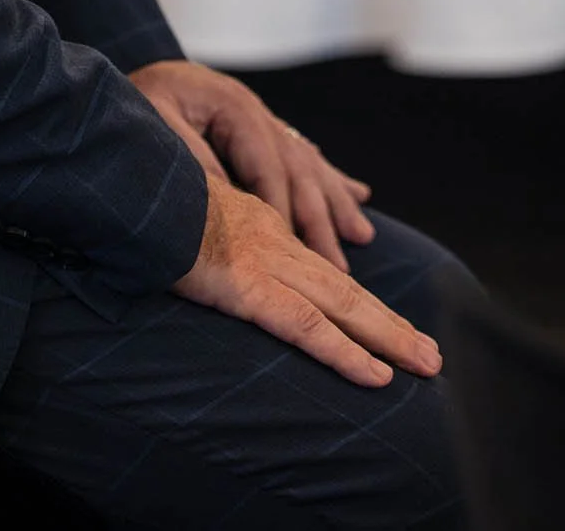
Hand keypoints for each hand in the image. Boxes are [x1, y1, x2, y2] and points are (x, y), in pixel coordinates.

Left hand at [130, 59, 373, 269]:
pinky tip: (357, 196)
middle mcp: (252, 108)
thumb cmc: (130, 108)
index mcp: (230, 105)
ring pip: (306, 164)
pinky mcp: (252, 129)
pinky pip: (301, 156)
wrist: (109, 84)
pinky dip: (330, 180)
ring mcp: (256, 117)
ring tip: (361, 237)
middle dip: (320, 219)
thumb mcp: (154, 130)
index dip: (283, 210)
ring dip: (334, 203)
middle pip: (296, 168)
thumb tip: (230, 202)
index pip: (268, 165)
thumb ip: (193, 164)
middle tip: (341, 269)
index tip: (294, 255)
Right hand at [174, 176, 441, 388]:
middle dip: (393, 326)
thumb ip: (216, 239)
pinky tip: (376, 375)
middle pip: (348, 292)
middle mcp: (279, 245)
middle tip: (432, 356)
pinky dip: (346, 353)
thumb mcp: (194, 221)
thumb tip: (218, 257)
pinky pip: (307, 327)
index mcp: (266, 231)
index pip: (325, 275)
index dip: (361, 306)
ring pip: (344, 308)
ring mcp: (268, 265)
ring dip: (390, 339)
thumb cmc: (152, 207)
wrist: (132, 190)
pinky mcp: (250, 288)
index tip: (391, 328)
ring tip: (426, 365)